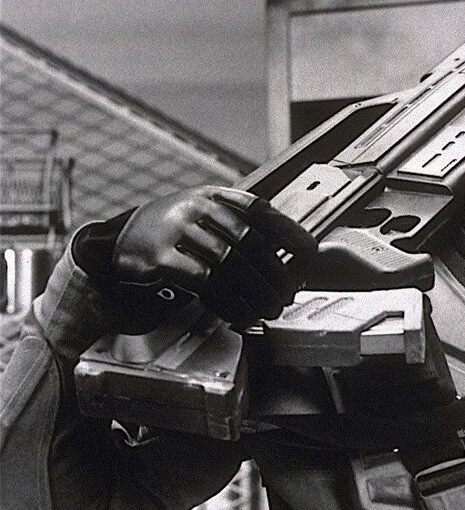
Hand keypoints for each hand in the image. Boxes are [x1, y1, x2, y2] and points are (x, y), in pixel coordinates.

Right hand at [113, 186, 316, 328]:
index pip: (258, 209)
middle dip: (274, 273)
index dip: (287, 230)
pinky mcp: (160, 258)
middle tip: (287, 294)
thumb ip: (234, 228)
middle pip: (248, 242)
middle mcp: (195, 208)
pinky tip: (239, 313)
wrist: (111, 244)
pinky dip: (227, 302)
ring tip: (269, 309)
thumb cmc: (165, 233)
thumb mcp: (199, 217)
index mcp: (211, 196)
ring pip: (229, 265)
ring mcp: (176, 231)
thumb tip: (281, 254)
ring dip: (255, 292)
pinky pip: (204, 283)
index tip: (308, 250)